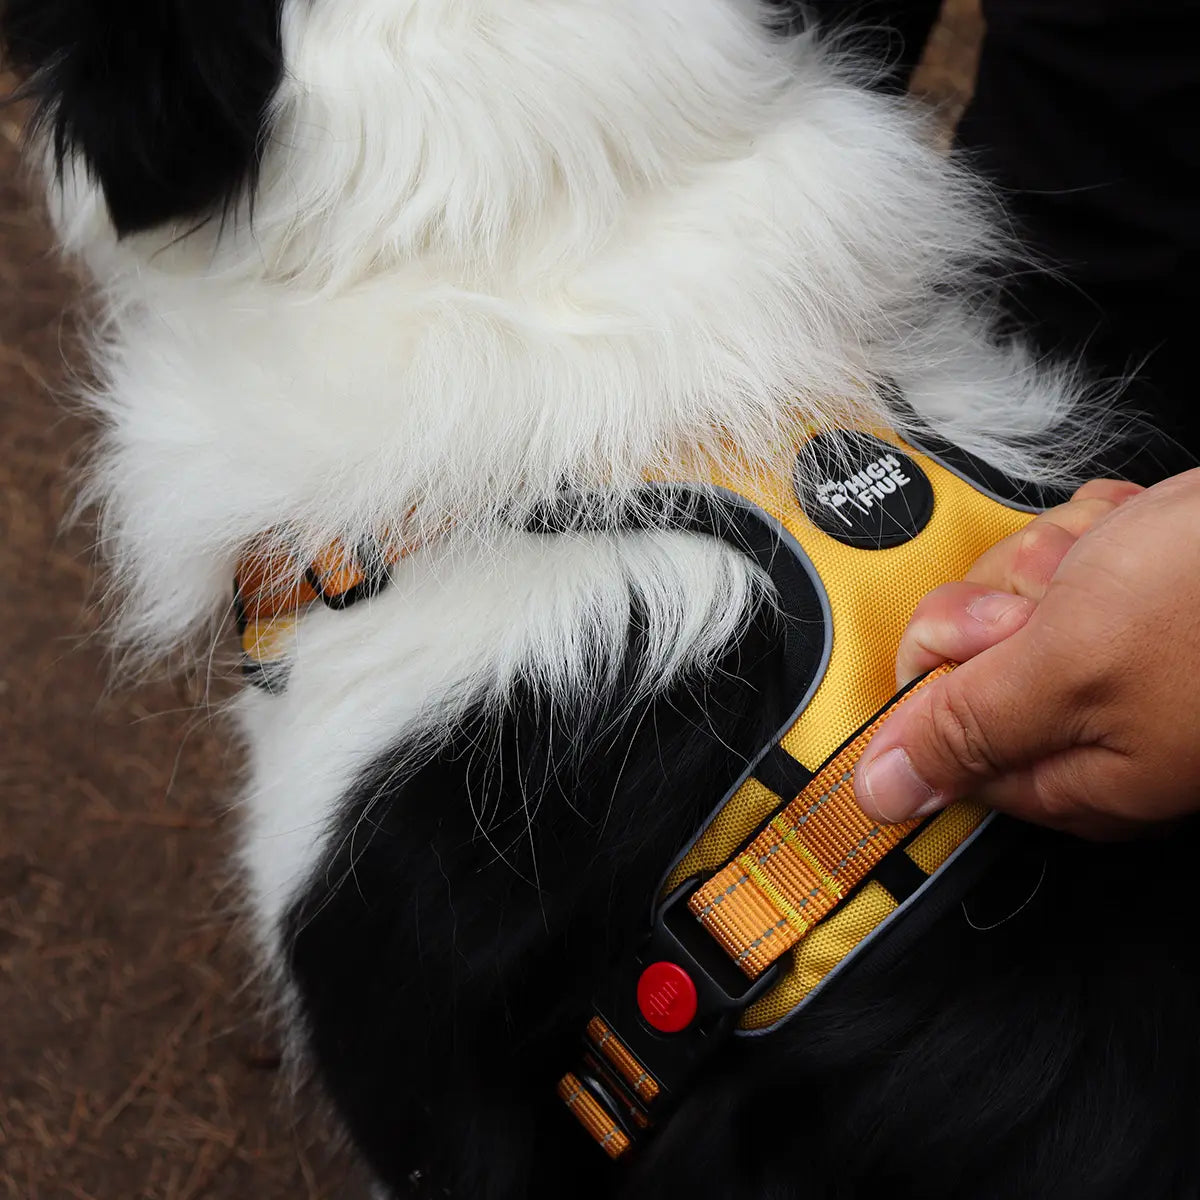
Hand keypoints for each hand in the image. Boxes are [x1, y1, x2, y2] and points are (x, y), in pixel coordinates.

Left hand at [853, 471, 1199, 837]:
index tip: (986, 642)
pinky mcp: (1135, 591)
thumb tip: (881, 796)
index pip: (942, 740)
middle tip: (1068, 596)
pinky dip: (1098, 531)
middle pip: (973, 656)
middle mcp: (1092, 720)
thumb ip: (964, 732)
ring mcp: (1117, 651)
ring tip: (1120, 561)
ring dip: (1058, 559)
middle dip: (1008, 605)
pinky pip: (1067, 550)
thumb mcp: (1065, 669)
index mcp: (1069, 771)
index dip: (949, 676)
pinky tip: (1141, 536)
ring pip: (1015, 592)